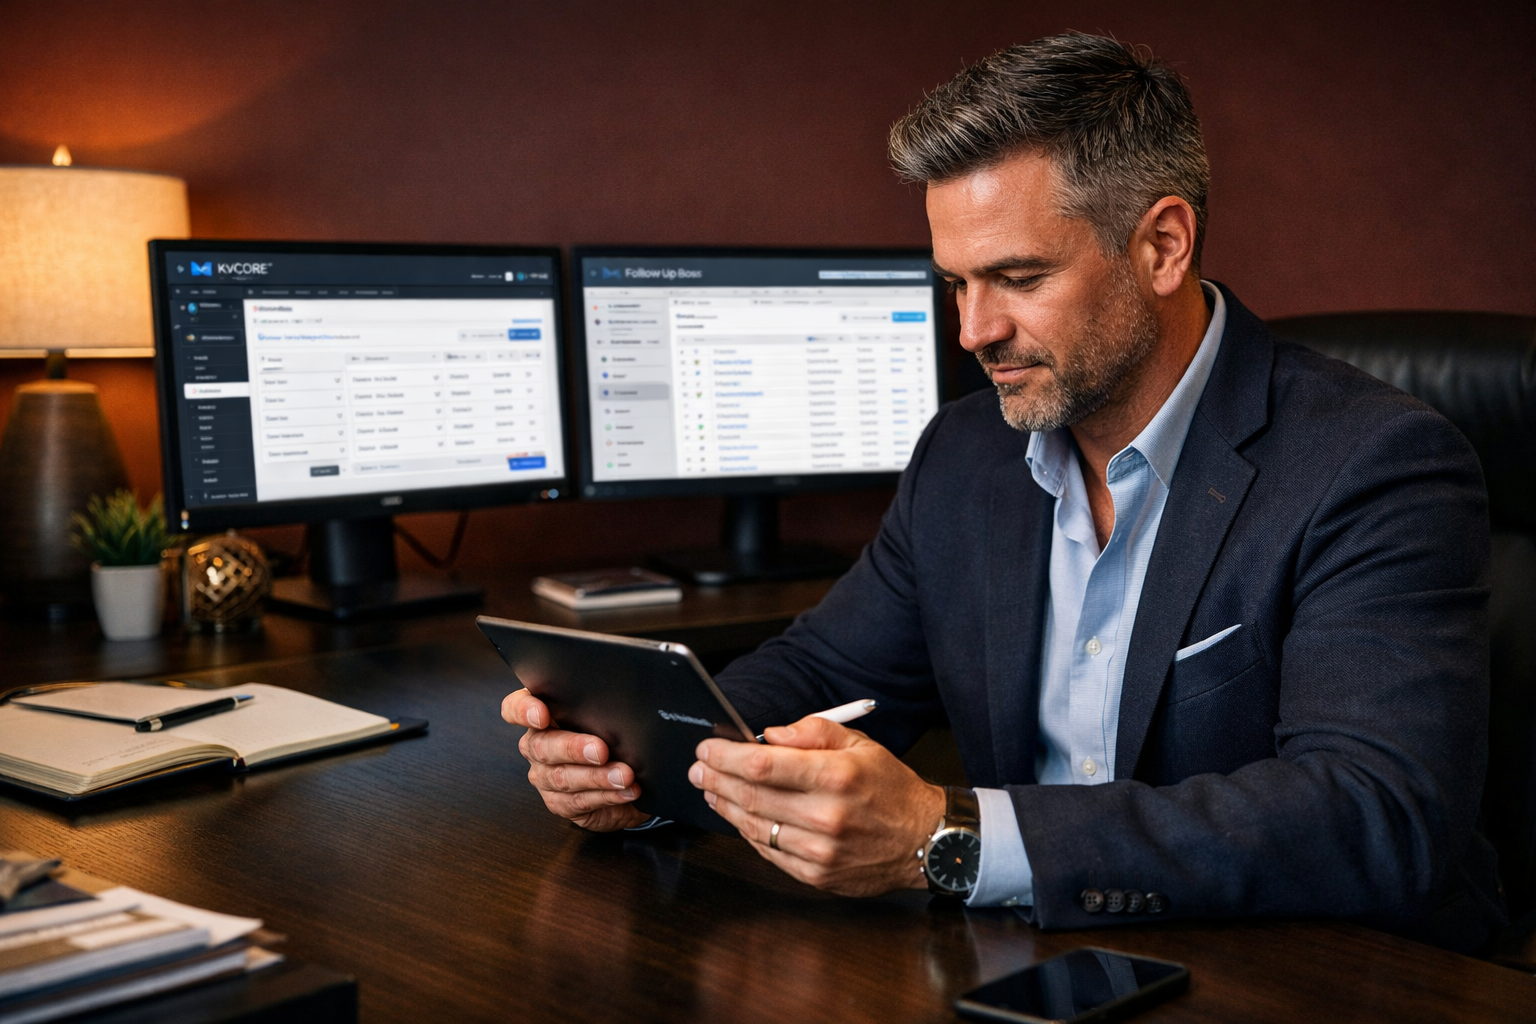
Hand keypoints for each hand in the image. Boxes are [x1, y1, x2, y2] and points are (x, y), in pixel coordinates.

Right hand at [501, 688, 648, 831]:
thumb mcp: (603, 714)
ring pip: (562, 778)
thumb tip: (619, 705)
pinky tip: (625, 791)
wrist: (626, 772)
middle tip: (601, 750)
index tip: (542, 715)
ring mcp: (544, 776)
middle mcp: (536, 745)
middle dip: (573, 748)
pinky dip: (606, 796)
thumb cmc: (610, 733)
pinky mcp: (559, 802)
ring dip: (597, 777)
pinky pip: (578, 801)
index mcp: (540, 714)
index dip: (523, 711)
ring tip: (624, 775)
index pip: (514, 708)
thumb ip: (598, 706)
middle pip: (541, 746)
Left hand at [688, 715, 945, 895]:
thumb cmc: (891, 788)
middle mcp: (826, 815)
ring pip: (755, 827)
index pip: (763, 764)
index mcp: (836, 776)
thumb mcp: (861, 744)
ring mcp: (820, 850)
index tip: (708, 748)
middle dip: (716, 779)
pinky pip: (770, 852)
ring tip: (712, 790)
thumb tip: (769, 735)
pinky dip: (749, 832)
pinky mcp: (817, 875)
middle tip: (699, 769)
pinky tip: (740, 816)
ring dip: (726, 806)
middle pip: (751, 796)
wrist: (925, 840)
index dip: (726, 756)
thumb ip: (813, 732)